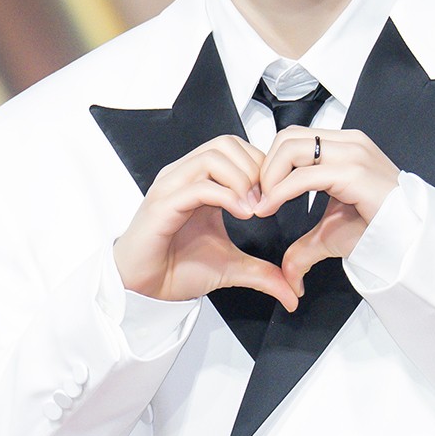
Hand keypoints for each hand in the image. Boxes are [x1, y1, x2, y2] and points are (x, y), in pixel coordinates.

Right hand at [113, 135, 298, 310]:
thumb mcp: (230, 267)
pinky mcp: (162, 205)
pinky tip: (241, 214)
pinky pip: (198, 186)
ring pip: (212, 157)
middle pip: (226, 143)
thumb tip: (291, 291)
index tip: (272, 195)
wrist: (143, 291)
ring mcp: (171, 187)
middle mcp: (184, 177)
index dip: (260, 165)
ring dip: (241, 179)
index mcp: (199, 181)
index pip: (234, 147)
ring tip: (253, 207)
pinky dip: (226, 196)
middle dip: (254, 168)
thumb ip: (262, 272)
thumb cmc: (175, 269)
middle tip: (264, 200)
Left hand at [254, 128, 399, 295]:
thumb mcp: (331, 234)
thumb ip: (305, 246)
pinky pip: (304, 175)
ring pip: (290, 147)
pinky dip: (279, 191)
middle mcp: (348, 143)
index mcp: (344, 147)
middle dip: (265, 167)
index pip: (293, 138)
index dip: (270, 162)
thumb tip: (289, 272)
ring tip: (264, 203)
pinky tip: (271, 207)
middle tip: (259, 198)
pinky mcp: (354, 172)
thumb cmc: (379, 231)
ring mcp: (353, 154)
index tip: (260, 193)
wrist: (409, 242)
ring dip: (269, 176)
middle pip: (287, 136)